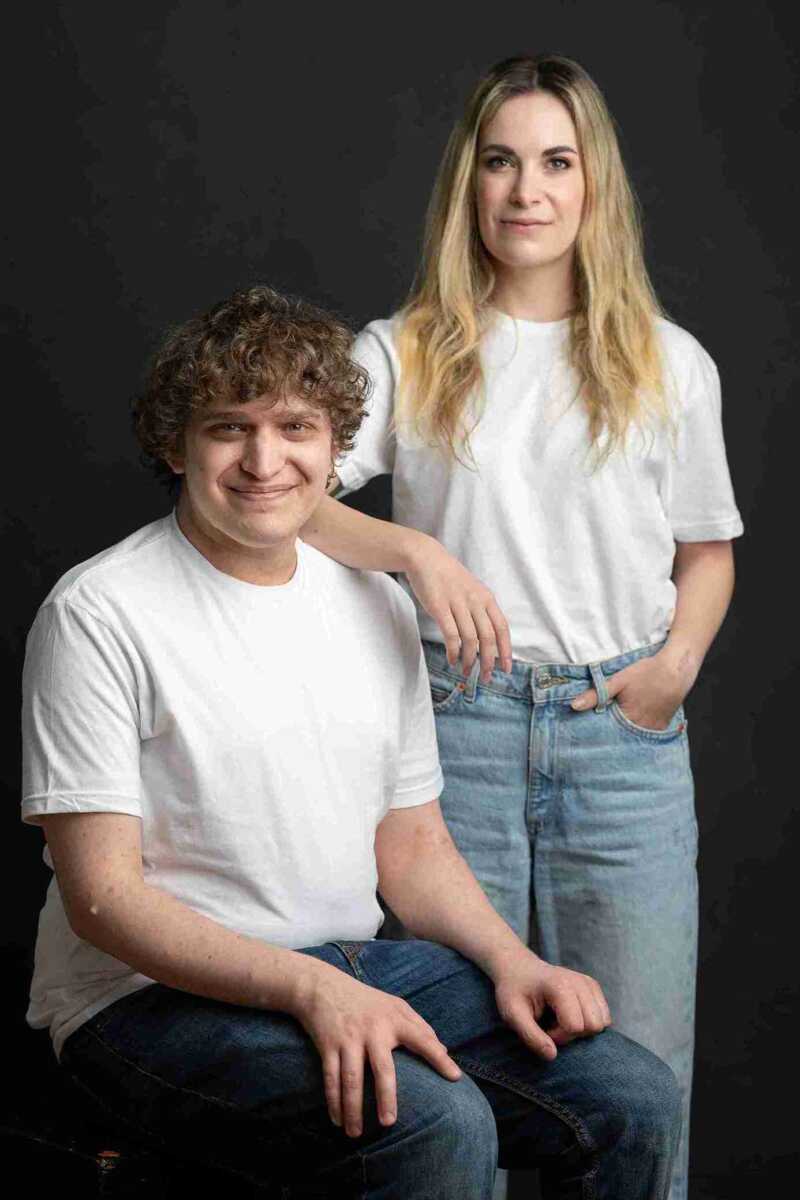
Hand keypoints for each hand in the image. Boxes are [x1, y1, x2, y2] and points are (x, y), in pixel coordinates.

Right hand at [294, 965, 461, 1137]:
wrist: (323, 986)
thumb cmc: (366, 1001)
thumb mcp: (395, 1006)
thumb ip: (420, 1026)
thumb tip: (445, 1050)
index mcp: (394, 1018)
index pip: (422, 1038)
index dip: (439, 1058)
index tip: (455, 1078)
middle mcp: (373, 1029)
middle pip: (382, 1068)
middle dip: (386, 1096)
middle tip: (389, 1122)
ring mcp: (349, 1037)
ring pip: (351, 1079)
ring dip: (353, 1109)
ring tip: (355, 1133)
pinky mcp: (328, 1044)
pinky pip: (331, 1077)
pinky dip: (333, 1101)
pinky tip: (337, 1119)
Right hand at [404, 534, 511, 682]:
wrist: (426, 558)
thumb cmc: (448, 577)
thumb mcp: (472, 590)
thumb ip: (480, 610)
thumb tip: (487, 638)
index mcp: (486, 598)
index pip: (502, 628)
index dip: (506, 650)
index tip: (507, 668)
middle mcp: (475, 601)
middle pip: (488, 637)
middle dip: (489, 661)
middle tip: (486, 677)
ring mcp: (457, 604)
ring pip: (470, 639)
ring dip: (470, 660)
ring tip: (466, 672)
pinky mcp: (440, 607)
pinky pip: (451, 635)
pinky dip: (453, 651)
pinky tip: (452, 659)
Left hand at [492, 951, 610, 1059]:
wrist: (519, 969)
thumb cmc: (514, 992)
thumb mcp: (513, 1015)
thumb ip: (530, 1036)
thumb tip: (552, 1056)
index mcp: (560, 985)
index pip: (575, 1026)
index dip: (558, 1036)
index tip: (542, 1028)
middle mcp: (580, 981)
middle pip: (593, 1025)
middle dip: (573, 1034)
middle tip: (552, 1025)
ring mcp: (589, 982)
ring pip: (602, 1022)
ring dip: (582, 1029)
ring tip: (560, 1020)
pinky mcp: (594, 987)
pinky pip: (605, 1017)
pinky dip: (589, 1023)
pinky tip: (570, 1015)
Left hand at [570, 648, 696, 730]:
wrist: (677, 669)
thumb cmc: (647, 672)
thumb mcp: (619, 680)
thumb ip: (597, 694)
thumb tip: (574, 706)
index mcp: (627, 718)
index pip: (606, 733)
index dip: (596, 732)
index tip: (586, 733)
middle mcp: (640, 728)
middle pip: (620, 737)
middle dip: (609, 736)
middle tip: (596, 736)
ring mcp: (653, 729)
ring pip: (633, 738)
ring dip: (624, 735)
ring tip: (614, 732)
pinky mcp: (662, 727)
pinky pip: (647, 736)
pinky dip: (638, 733)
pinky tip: (631, 728)